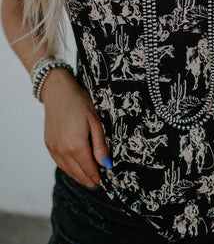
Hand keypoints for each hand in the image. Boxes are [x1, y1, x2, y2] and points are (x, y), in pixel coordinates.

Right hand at [41, 67, 109, 187]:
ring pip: (68, 171)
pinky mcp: (48, 145)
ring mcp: (54, 148)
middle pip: (78, 173)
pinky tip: (75, 167)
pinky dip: (68, 168)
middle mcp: (63, 150)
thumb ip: (100, 145)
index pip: (89, 169)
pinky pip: (59, 163)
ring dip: (78, 176)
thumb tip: (106, 164)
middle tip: (98, 180)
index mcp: (77, 145)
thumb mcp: (95, 121)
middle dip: (89, 178)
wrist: (58, 91)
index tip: (104, 178)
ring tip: (88, 176)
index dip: (97, 176)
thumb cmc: (79, 102)